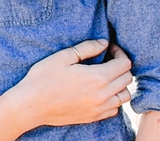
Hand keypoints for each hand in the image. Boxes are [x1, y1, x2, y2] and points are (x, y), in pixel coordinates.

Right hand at [10, 40, 132, 128]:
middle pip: (128, 79)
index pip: (125, 64)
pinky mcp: (94, 117)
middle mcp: (103, 95)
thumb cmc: (43, 78)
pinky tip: (100, 91)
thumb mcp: (63, 57)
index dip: (119, 53)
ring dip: (120, 84)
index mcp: (97, 77)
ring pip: (125, 95)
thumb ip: (87, 48)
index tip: (109, 48)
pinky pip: (115, 108)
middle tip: (107, 59)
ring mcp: (100, 108)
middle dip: (121, 66)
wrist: (32, 105)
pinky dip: (113, 99)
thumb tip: (104, 43)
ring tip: (106, 76)